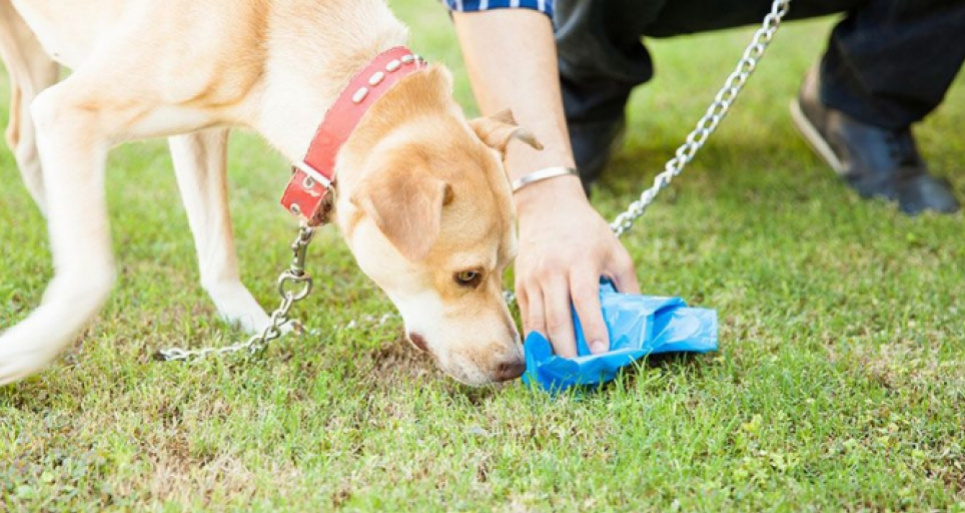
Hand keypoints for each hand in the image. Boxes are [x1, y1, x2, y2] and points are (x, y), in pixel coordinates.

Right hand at [514, 176, 639, 357]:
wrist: (548, 208)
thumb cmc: (589, 233)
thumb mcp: (616, 253)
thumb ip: (628, 287)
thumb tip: (637, 323)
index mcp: (581, 261)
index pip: (585, 300)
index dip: (593, 328)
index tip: (601, 352)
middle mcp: (553, 271)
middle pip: (557, 318)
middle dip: (568, 350)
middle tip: (579, 374)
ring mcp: (533, 279)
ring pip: (538, 323)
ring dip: (549, 351)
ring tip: (561, 372)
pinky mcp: (520, 285)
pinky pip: (527, 319)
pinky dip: (536, 341)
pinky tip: (545, 357)